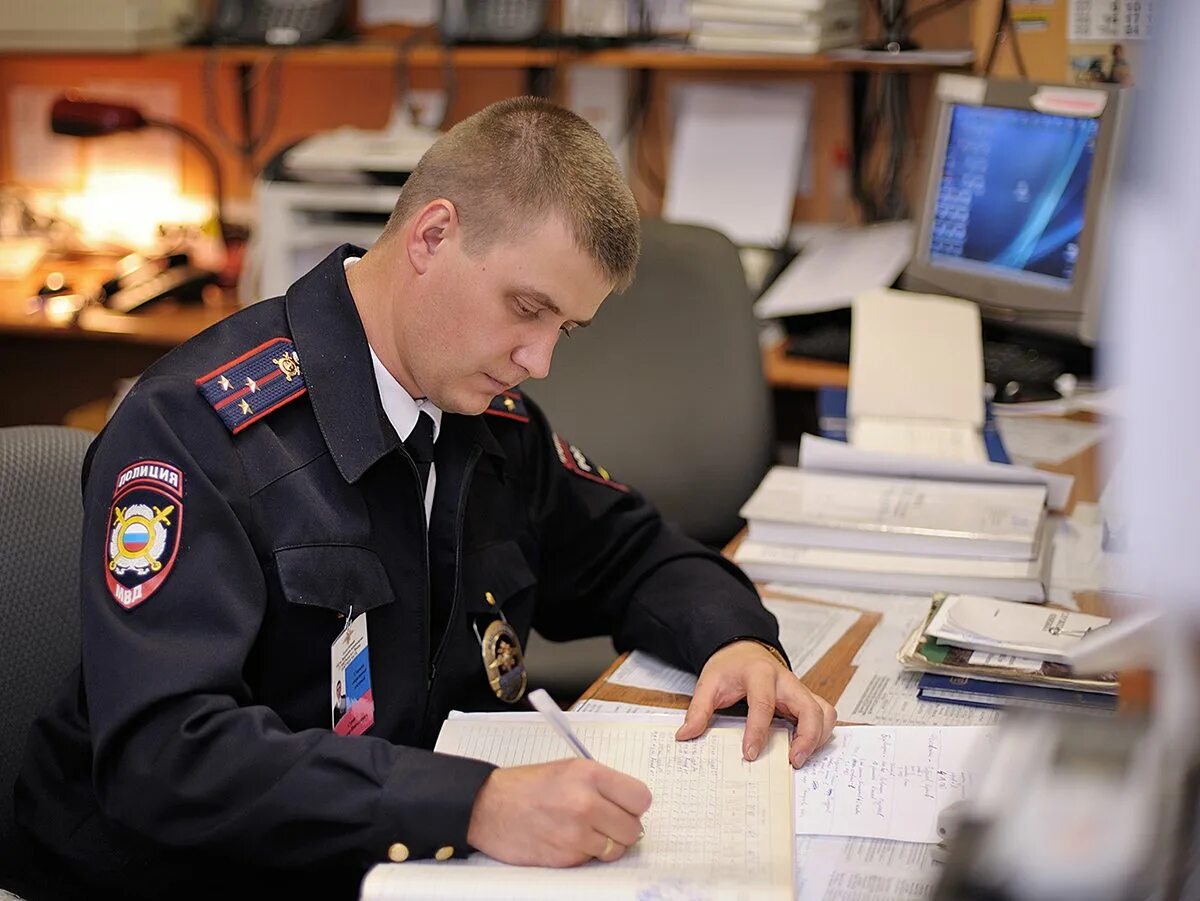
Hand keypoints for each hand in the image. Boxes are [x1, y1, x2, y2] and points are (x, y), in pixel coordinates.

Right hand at [467, 759, 651, 866]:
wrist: (488, 807)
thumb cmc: (526, 787)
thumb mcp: (568, 770)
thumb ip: (602, 785)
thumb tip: (630, 805)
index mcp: (589, 775)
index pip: (641, 797)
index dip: (634, 806)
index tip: (626, 807)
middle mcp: (586, 803)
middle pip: (633, 828)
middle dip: (622, 828)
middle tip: (606, 822)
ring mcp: (576, 834)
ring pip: (617, 849)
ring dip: (606, 844)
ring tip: (584, 831)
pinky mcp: (566, 858)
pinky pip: (593, 860)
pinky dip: (585, 854)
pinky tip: (567, 840)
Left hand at [676, 640, 835, 767]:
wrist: (743, 650)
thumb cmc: (729, 667)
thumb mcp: (708, 684)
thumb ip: (698, 710)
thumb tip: (685, 736)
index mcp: (759, 673)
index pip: (763, 703)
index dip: (758, 730)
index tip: (749, 754)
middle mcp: (785, 680)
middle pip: (809, 706)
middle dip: (806, 736)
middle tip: (793, 761)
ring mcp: (799, 689)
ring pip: (823, 711)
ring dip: (818, 736)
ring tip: (799, 758)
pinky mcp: (805, 698)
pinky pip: (824, 714)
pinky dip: (821, 733)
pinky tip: (805, 748)